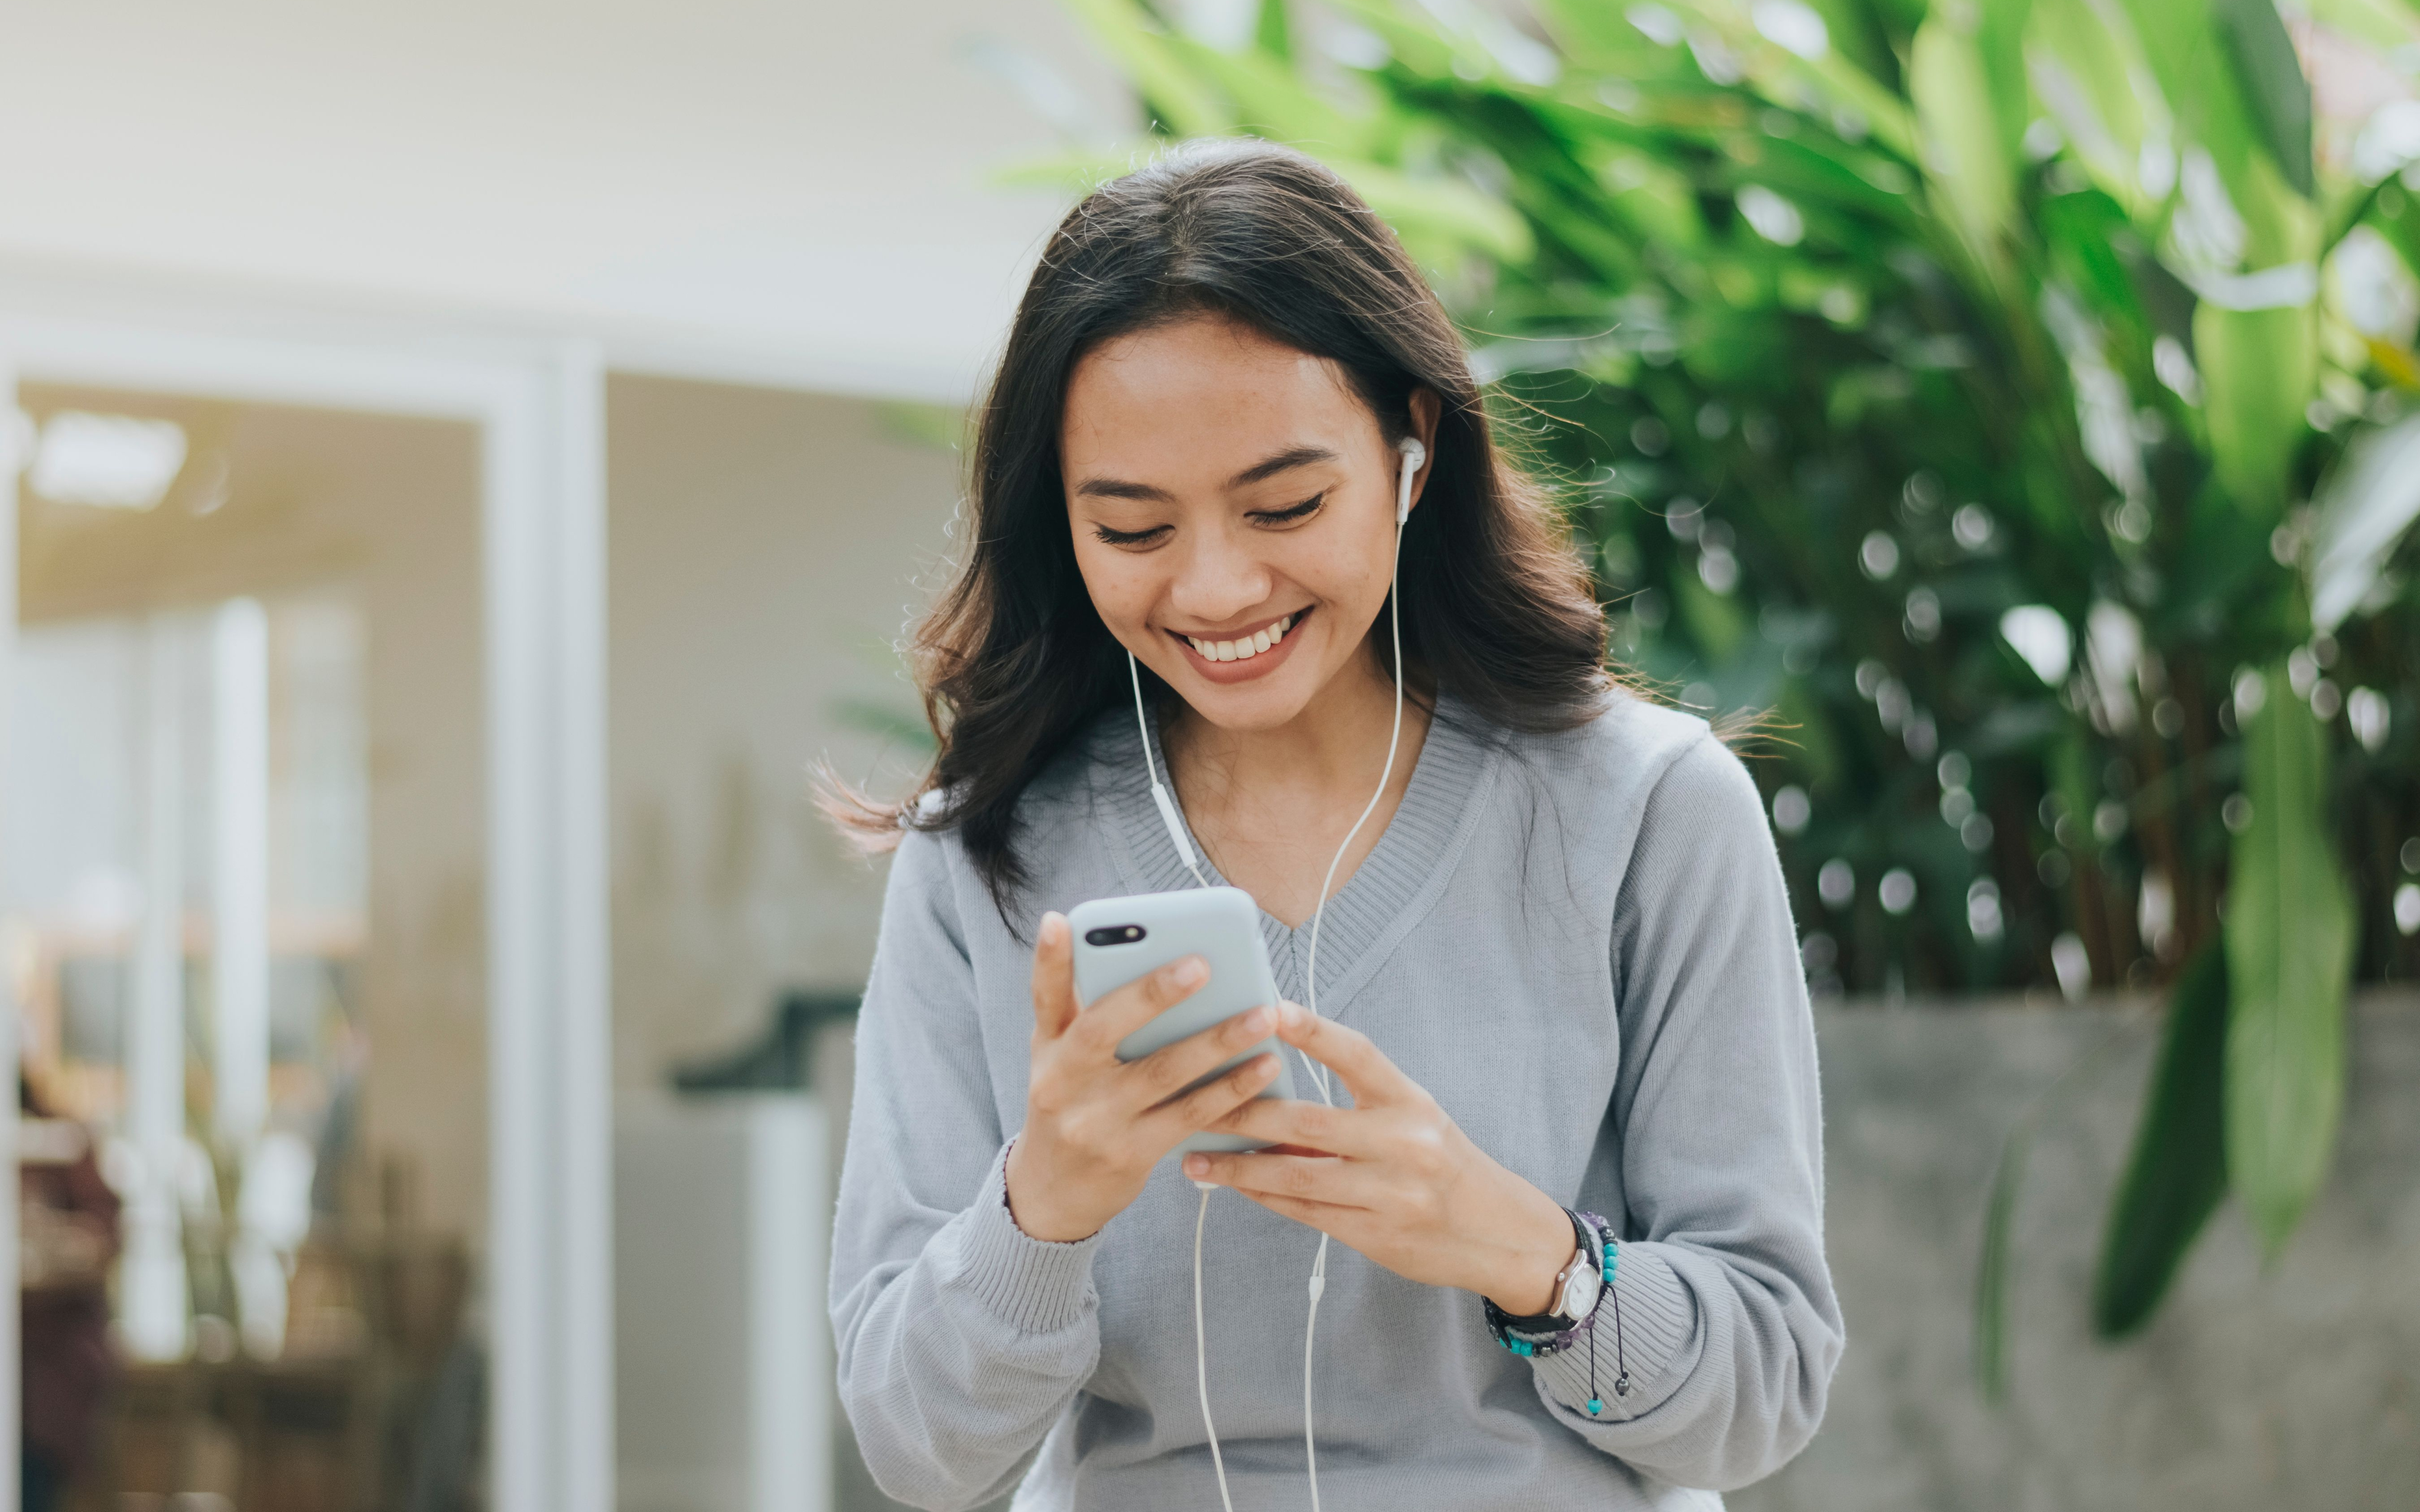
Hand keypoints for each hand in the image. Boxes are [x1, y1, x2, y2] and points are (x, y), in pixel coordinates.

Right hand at [1004, 912, 1284, 1242]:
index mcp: (1046, 1048)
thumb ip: (1089, 1013)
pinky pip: (1189, 1116)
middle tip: (1202, 964)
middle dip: (1152, 994)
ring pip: (1160, 1073)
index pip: (1044, 998)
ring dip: (1217, 1042)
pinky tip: (1265, 1067)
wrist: (1050, 1194)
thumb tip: (1141, 957)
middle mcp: (1061, 1082)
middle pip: (1102, 1030)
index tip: (1060, 922)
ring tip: (1263, 1014)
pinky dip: (1230, 1090)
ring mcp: (1094, 1122)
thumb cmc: (1071, 1104)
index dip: (1048, 960)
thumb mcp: (1060, 1058)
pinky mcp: (1130, 1155)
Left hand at [1181, 1002, 1574, 1312]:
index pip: (1358, 1055)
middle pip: (1309, 1122)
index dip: (1314, 1031)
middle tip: (1194, 1099)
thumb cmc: (1442, 1164)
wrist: (1498, 1234)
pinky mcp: (1376, 1236)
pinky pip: (1305, 1213)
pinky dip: (1263, 1196)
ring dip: (1238, 1166)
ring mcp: (1390, 1194)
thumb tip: (1271, 1088)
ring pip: (1297, 1176)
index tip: (1269, 1008)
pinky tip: (1232, 1184)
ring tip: (1193, 1155)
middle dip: (1245, 1112)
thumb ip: (1353, 1106)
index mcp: (1411, 1103)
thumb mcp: (1411, 1121)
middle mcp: (1404, 1145)